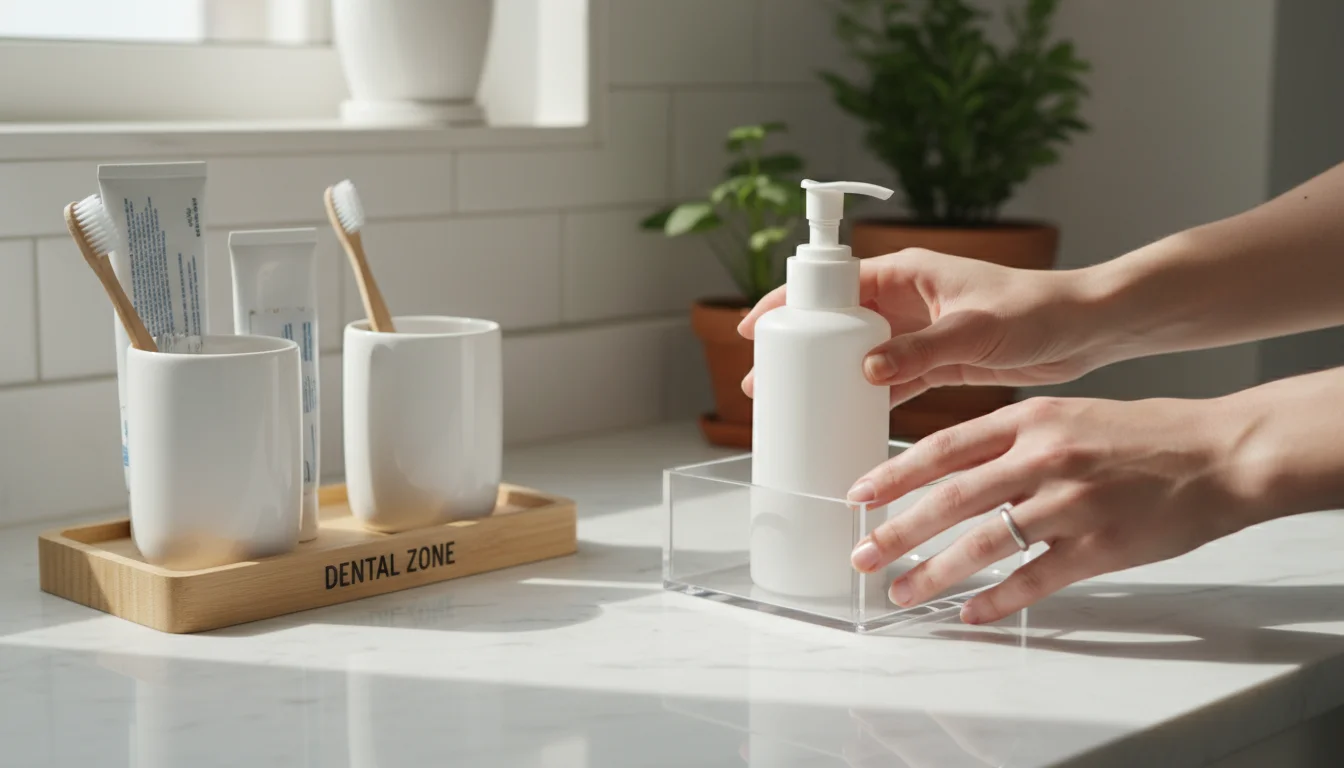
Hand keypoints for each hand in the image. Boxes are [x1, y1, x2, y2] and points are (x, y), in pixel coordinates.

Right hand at [738, 248, 1115, 404]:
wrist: (1087, 329)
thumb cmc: (1038, 309)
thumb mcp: (973, 329)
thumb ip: (919, 350)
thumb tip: (867, 370)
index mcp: (906, 272)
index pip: (830, 283)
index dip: (789, 304)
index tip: (757, 329)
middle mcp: (905, 300)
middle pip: (835, 322)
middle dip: (799, 348)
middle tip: (764, 381)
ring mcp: (918, 332)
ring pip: (857, 354)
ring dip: (828, 377)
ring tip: (794, 404)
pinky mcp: (937, 361)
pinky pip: (889, 380)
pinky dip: (867, 398)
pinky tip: (846, 417)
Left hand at [846, 396, 1252, 623]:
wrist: (1221, 452)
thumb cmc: (1144, 434)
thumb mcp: (1067, 415)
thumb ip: (1011, 439)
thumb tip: (951, 469)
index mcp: (1031, 419)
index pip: (944, 447)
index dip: (895, 473)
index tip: (858, 495)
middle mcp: (1044, 457)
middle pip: (951, 498)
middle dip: (898, 531)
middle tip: (863, 556)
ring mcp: (1072, 503)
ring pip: (984, 544)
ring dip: (935, 574)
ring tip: (903, 592)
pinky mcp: (1101, 546)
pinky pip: (1034, 580)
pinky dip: (996, 601)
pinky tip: (969, 614)